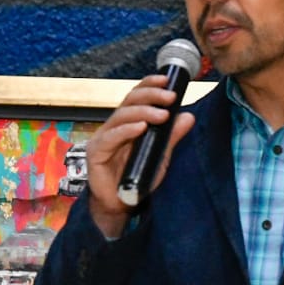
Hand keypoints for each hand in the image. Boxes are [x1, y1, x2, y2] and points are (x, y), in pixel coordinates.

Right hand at [82, 75, 195, 237]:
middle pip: (129, 101)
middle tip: (170, 97)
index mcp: (128, 123)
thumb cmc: (138, 177)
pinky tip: (141, 127)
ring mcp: (103, 138)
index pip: (137, 96)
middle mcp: (114, 126)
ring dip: (143, 112)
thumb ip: (171, 136)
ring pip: (121, 115)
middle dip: (151, 95)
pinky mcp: (96, 152)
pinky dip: (127, 130)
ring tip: (162, 115)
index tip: (167, 80)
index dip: (150, 84)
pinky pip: (111, 137)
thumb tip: (188, 116)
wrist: (121, 204)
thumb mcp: (160, 155)